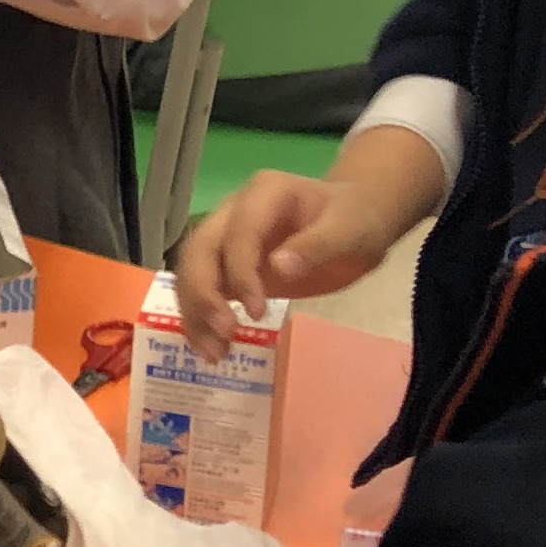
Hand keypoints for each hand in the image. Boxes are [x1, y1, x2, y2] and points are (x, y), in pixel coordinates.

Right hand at [170, 127, 444, 328]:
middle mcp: (233, 212)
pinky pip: (202, 289)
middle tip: (225, 334)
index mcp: (264, 193)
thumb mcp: (349, 230)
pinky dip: (200, 319)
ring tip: (214, 353)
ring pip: (191, 271)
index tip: (257, 312)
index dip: (240, 272)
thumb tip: (279, 268)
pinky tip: (212, 348)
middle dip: (203, 293)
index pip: (237, 232)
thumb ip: (316, 246)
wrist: (355, 218)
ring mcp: (225, 237)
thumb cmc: (354, 221)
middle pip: (199, 249)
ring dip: (195, 312)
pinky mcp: (226, 265)